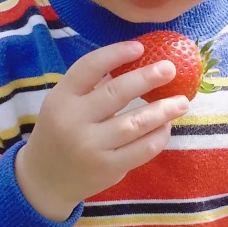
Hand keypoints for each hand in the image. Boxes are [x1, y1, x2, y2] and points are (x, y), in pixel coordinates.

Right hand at [16, 41, 187, 220]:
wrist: (46, 179)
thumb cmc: (61, 130)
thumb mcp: (64, 103)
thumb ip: (92, 86)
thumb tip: (137, 63)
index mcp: (61, 98)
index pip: (89, 67)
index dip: (115, 54)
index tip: (140, 48)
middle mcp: (73, 121)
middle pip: (116, 93)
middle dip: (147, 78)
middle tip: (170, 68)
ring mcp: (90, 147)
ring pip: (134, 123)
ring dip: (163, 110)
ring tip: (181, 101)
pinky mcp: (107, 169)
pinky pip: (141, 150)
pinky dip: (158, 136)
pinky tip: (167, 126)